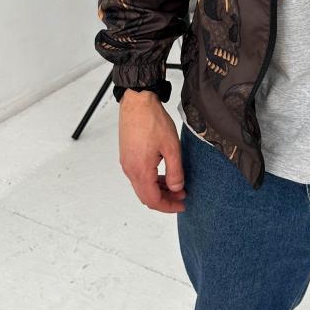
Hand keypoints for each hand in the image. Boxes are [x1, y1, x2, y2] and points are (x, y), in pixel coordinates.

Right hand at [118, 91, 185, 212]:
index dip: (168, 206)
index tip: (182, 205)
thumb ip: (175, 171)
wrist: (137, 102)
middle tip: (181, 197)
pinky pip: (138, 176)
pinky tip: (164, 175)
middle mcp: (130, 170)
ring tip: (176, 186)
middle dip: (164, 200)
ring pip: (142, 187)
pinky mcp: (127, 156)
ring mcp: (127, 163)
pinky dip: (151, 181)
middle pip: (146, 196)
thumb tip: (176, 188)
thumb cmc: (152, 121)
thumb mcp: (172, 147)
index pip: (153, 200)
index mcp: (140, 170)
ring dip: (158, 190)